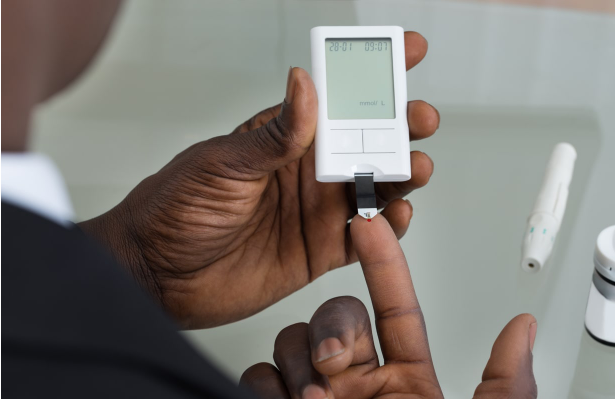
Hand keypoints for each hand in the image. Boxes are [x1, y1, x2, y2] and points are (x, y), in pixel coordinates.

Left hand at [79, 32, 438, 328]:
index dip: (374, 73)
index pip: (337, 98)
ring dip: (403, 175)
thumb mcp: (223, 162)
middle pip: (369, 141)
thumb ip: (274, 133)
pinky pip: (366, 236)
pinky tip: (398, 214)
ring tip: (416, 168)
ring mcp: (316, 209)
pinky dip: (388, 226)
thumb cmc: (177, 209)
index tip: (409, 51)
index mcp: (285, 138)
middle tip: (419, 118)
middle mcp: (307, 170)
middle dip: (402, 125)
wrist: (159, 276)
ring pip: (376, 186)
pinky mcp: (320, 249)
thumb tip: (305, 84)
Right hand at [240, 216, 537, 398]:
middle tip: (339, 365)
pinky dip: (265, 385)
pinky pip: (257, 379)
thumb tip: (523, 326)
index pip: (393, 305)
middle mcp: (356, 388)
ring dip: (298, 360)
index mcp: (406, 382)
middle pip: (332, 318)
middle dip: (332, 328)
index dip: (382, 262)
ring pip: (291, 343)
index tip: (370, 225)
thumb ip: (504, 384)